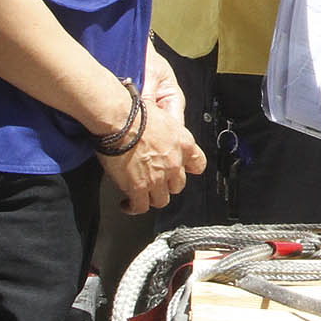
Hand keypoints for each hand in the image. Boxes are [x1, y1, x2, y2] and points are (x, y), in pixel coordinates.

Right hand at [100, 43, 206, 215]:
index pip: (199, 164)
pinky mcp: (139, 188)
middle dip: (167, 185)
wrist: (121, 120)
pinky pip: (140, 207)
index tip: (183, 171)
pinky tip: (127, 204)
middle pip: (178, 185)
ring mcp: (158, 177)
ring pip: (161, 199)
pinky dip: (133, 208)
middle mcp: (175, 162)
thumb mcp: (163, 116)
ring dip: (151, 197)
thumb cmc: (136, 112)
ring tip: (142, 195)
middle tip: (155, 182)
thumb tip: (161, 132)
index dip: (190, 169)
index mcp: (184, 143)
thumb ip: (168, 130)